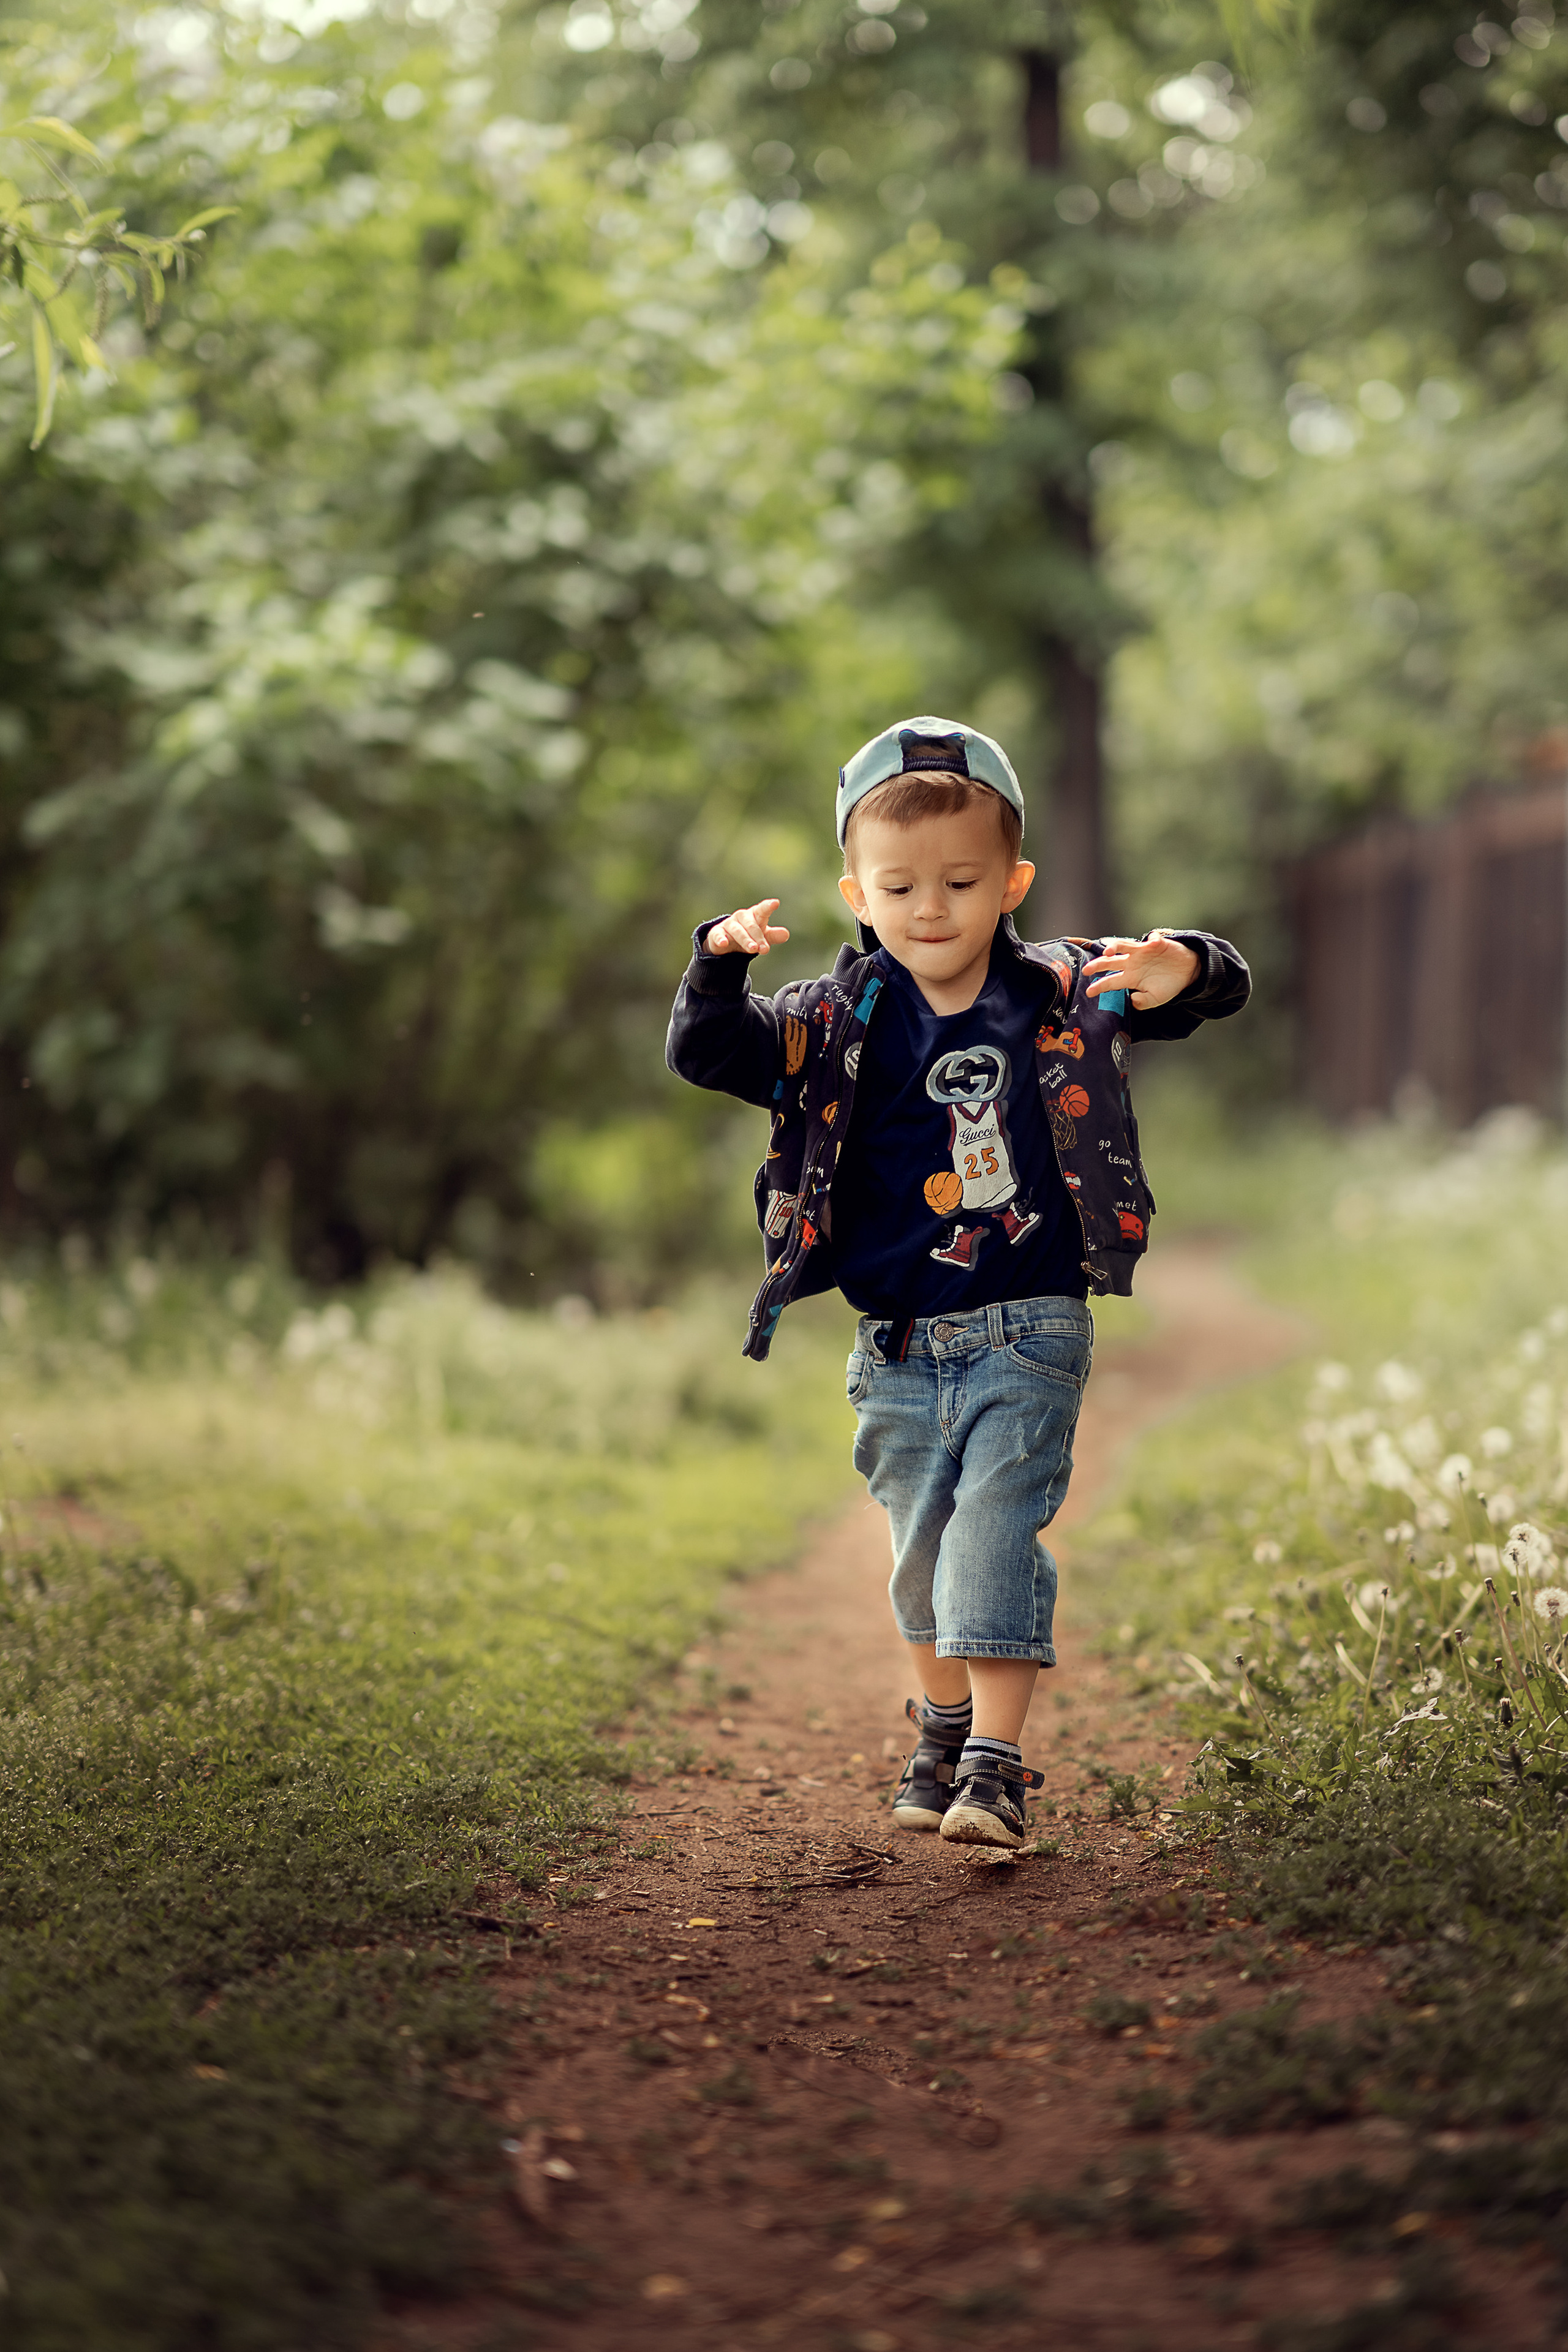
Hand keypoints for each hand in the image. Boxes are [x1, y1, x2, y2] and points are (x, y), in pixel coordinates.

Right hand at [705, 898, 790, 957]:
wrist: (726, 943)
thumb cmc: (749, 936)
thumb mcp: (762, 936)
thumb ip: (773, 936)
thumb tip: (786, 934)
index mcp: (754, 915)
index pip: (762, 910)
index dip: (768, 906)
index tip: (775, 903)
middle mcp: (741, 917)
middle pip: (751, 925)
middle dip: (758, 937)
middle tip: (765, 949)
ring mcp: (729, 924)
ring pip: (737, 931)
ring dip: (745, 939)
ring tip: (753, 949)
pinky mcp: (717, 933)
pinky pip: (718, 935)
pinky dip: (721, 939)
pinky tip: (724, 943)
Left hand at [1083, 929, 1199, 1009]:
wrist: (1186, 973)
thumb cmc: (1168, 985)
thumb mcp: (1156, 999)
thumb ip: (1144, 1002)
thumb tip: (1133, 1000)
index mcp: (1131, 978)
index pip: (1111, 982)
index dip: (1099, 986)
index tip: (1089, 992)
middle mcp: (1132, 963)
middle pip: (1110, 962)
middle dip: (1097, 965)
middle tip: (1087, 970)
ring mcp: (1142, 952)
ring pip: (1123, 945)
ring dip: (1114, 946)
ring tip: (1108, 951)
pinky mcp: (1156, 944)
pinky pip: (1152, 939)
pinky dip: (1152, 940)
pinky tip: (1153, 943)